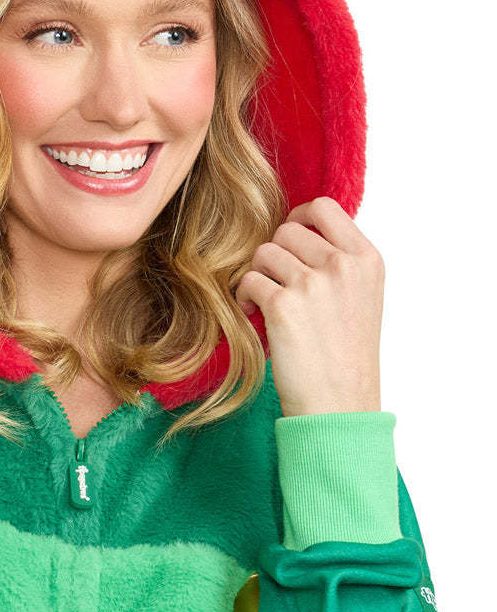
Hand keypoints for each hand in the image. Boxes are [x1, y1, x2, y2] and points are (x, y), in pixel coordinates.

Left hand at [234, 196, 384, 416]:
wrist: (339, 404)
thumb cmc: (345, 354)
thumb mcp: (361, 296)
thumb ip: (339, 260)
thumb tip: (298, 227)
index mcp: (367, 259)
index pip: (324, 207)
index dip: (298, 217)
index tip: (289, 241)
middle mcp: (343, 266)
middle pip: (286, 230)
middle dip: (275, 256)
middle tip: (278, 287)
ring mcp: (313, 283)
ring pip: (263, 253)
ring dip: (258, 276)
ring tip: (267, 304)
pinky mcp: (283, 304)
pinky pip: (248, 280)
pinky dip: (244, 298)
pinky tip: (256, 317)